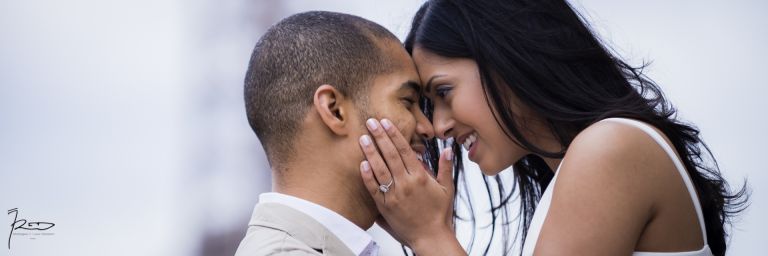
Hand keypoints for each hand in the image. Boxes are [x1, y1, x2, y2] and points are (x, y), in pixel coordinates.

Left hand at [359, 118, 464, 254]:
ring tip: (363, 138)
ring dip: (370, 152)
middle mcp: (406, 183)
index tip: (386, 122)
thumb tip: (448, 148)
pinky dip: (367, 176)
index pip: (404, 150)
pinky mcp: (385, 206)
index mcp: (420, 176)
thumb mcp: (447, 188)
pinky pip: (374, 189)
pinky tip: (362, 164)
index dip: (394, 134)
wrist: (431, 237)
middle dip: (380, 137)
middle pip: (390, 155)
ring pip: (380, 169)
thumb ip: (445, 167)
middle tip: (371, 122)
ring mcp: (394, 195)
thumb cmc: (439, 214)